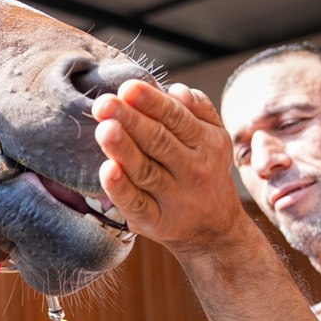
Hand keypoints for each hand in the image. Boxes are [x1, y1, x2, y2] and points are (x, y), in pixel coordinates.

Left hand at [92, 80, 245, 254]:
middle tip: (104, 103)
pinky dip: (121, 189)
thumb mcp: (214, 137)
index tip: (128, 87)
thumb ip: (199, 109)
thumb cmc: (205, 172)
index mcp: (205, 143)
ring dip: (124, 150)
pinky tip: (107, 170)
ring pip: (146, 171)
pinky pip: (137, 205)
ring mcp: (174, 198)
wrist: (216, 232)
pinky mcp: (156, 222)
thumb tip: (176, 90)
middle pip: (159, 141)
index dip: (152, 102)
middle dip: (131, 120)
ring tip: (104, 129)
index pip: (176, 118)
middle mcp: (192, 170)